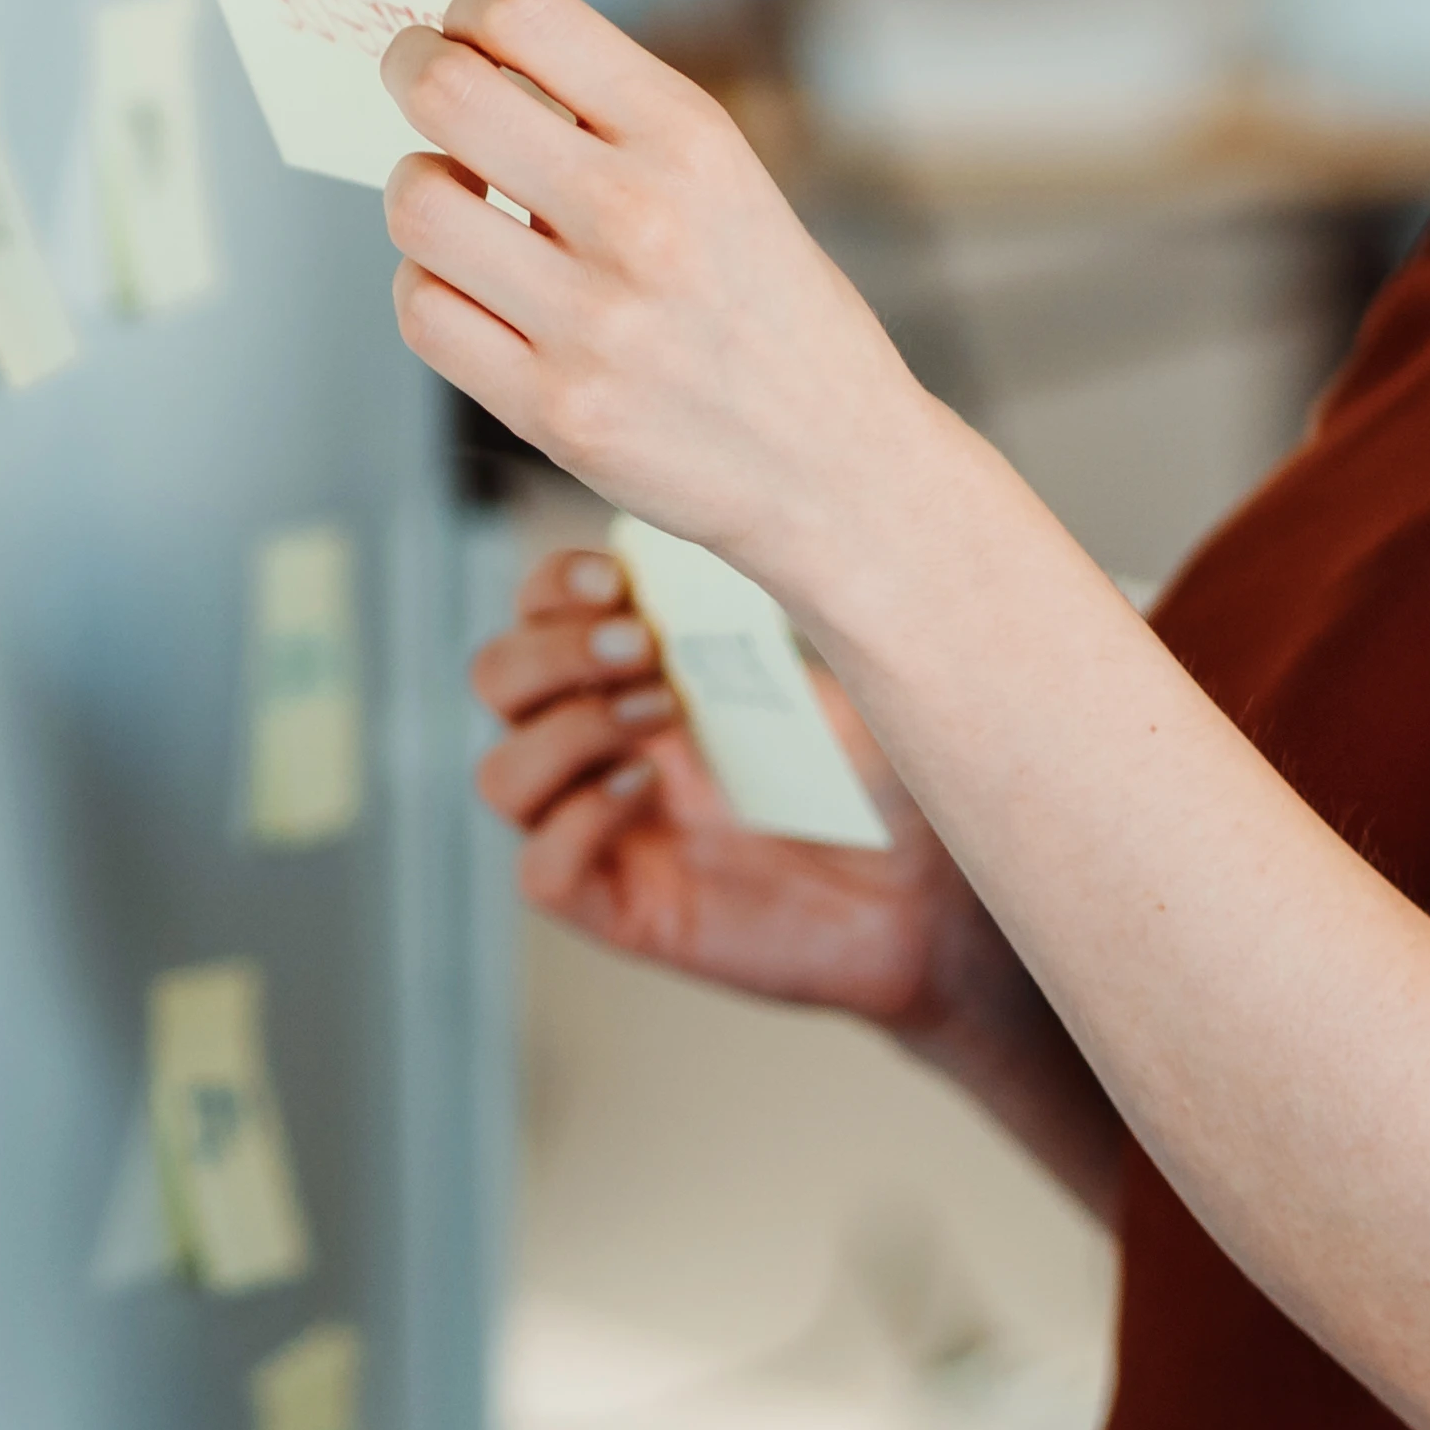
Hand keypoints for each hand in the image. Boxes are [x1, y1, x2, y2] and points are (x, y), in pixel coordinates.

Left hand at [378, 0, 938, 594]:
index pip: (526, 13)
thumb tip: (473, 47)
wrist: (836, 466)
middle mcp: (639, 219)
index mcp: (690, 138)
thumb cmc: (769, 306)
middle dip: (412, 70)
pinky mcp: (554, 410)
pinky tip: (471, 285)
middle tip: (420, 83)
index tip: (468, 30)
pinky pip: (423, 311)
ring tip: (459, 202)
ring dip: (420, 189)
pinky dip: (429, 286)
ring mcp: (591, 322)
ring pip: (416, 204)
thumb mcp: (727, 176)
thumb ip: (612, 113)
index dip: (469, 9)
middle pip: (446, 94)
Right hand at [472, 543, 966, 1028]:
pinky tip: (643, 794)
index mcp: (641, 676)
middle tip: (640, 647)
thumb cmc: (883, 777)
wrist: (932, 892)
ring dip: (563, 730)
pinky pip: (540, 873)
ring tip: (660, 714)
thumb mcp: (824, 668)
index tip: (617, 578)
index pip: (539, 614)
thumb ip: (761, 608)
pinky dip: (574, 825)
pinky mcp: (627, 910)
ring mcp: (611, 831)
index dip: (552, 587)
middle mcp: (609, 748)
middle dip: (551, 650)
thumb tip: (721, 519)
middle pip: (496, 681)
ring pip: (499, 776)